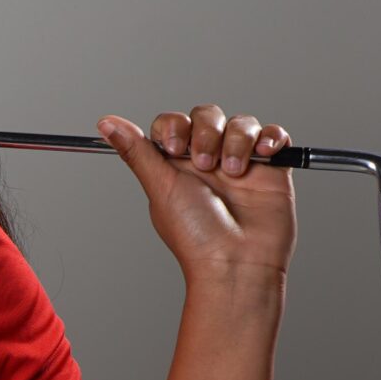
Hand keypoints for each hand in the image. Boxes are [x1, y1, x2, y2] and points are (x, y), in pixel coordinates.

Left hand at [96, 104, 296, 289]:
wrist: (237, 263)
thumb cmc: (196, 235)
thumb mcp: (160, 187)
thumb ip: (136, 151)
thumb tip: (106, 123)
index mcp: (176, 165)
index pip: (173, 122)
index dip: (174, 126)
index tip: (174, 148)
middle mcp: (208, 160)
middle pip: (207, 116)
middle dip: (207, 133)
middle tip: (204, 165)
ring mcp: (241, 163)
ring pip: (242, 123)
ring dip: (237, 140)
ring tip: (233, 172)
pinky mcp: (271, 170)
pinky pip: (275, 135)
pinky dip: (272, 138)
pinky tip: (264, 154)